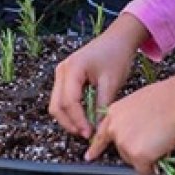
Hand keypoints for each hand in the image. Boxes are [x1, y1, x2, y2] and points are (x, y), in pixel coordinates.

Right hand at [50, 13, 145, 138]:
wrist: (118, 39)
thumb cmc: (116, 56)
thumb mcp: (111, 83)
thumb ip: (102, 106)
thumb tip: (97, 129)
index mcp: (72, 69)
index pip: (69, 102)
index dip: (78, 120)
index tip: (89, 133)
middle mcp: (62, 71)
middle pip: (56, 105)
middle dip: (69, 123)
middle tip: (85, 134)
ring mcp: (61, 73)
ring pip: (56, 103)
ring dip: (68, 119)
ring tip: (85, 128)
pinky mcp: (65, 77)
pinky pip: (62, 98)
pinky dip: (70, 111)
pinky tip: (84, 118)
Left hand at [85, 68, 174, 173]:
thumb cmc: (166, 97)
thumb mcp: (138, 103)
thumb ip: (129, 120)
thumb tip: (136, 132)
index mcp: (114, 113)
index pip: (101, 135)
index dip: (95, 148)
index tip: (89, 156)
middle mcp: (114, 128)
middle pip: (121, 150)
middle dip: (135, 149)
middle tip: (151, 139)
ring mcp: (123, 143)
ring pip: (133, 160)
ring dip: (145, 156)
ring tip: (159, 138)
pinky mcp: (137, 155)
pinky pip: (145, 169)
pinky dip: (153, 167)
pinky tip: (161, 153)